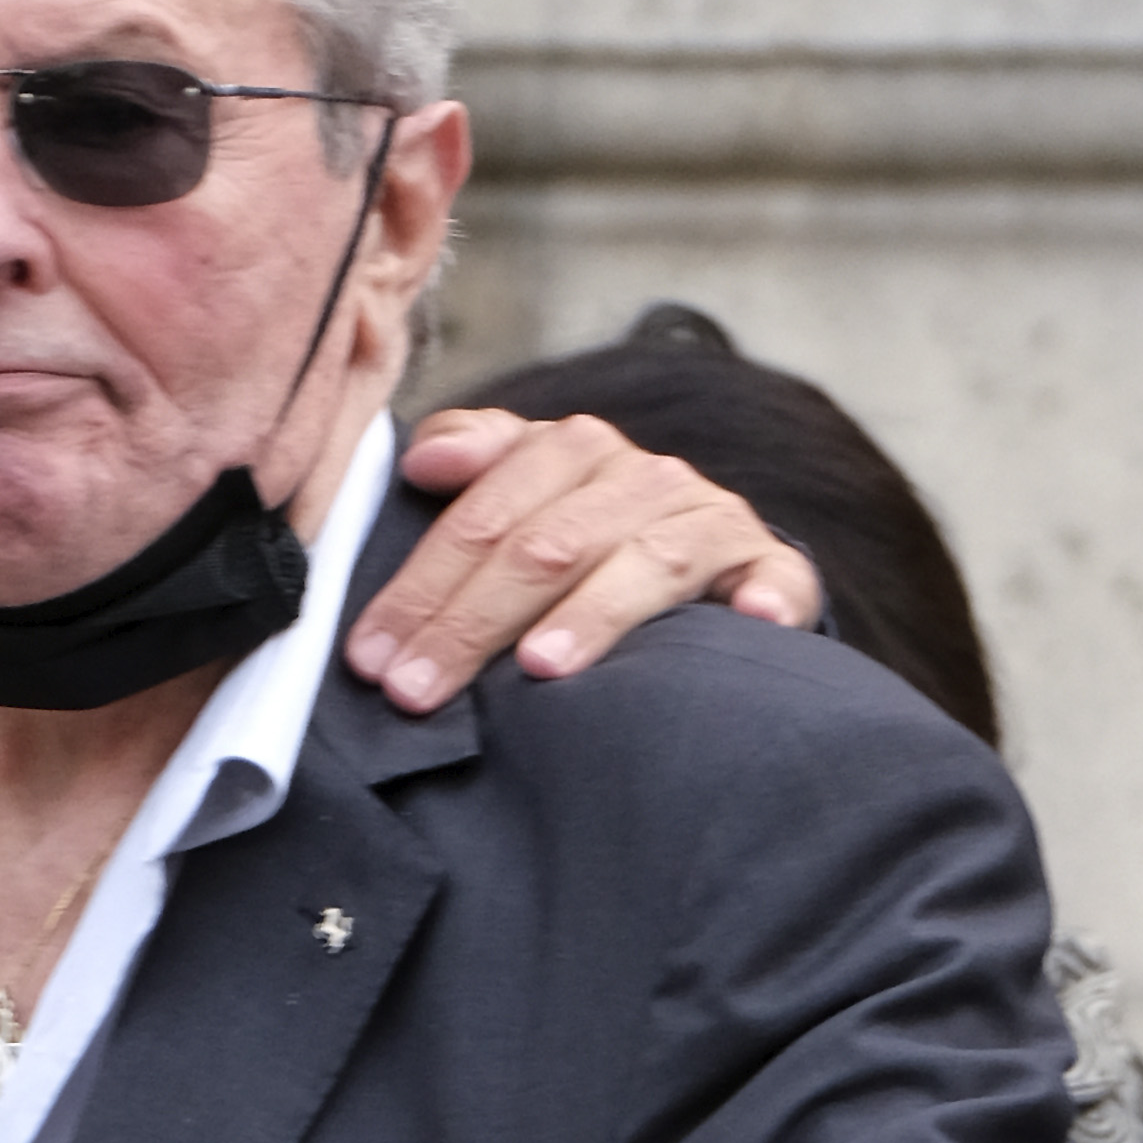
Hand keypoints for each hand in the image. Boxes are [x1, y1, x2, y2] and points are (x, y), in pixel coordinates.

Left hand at [345, 407, 823, 718]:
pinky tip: (749, 624)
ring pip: (644, 561)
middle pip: (547, 545)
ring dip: (592, 616)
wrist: (704, 561)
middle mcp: (643, 476)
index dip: (421, 586)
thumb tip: (422, 460)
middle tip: (415, 690)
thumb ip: (467, 463)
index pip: (483, 516)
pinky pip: (773, 579)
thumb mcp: (518, 495)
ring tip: (540, 669)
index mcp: (572, 452)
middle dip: (472, 621)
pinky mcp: (769, 568)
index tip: (369, 657)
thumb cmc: (583, 540)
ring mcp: (710, 521)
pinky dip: (764, 598)